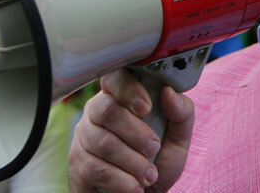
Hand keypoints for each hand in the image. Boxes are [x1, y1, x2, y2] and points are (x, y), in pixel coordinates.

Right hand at [69, 69, 194, 192]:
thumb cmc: (157, 161)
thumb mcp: (178, 138)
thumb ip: (181, 113)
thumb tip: (169, 93)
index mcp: (120, 97)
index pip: (114, 78)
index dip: (128, 89)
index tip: (146, 107)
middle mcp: (96, 113)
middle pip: (107, 110)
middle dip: (136, 132)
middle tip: (154, 148)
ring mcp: (83, 138)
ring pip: (103, 143)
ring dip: (133, 162)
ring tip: (149, 175)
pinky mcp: (77, 165)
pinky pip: (96, 169)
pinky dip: (121, 181)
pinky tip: (134, 186)